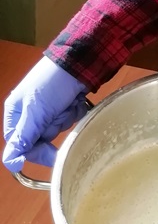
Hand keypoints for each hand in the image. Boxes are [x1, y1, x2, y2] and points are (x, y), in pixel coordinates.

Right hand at [3, 57, 88, 171]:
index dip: (37, 150)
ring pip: (58, 127)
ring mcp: (49, 107)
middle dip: (54, 126)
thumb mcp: (36, 112)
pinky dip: (76, 111)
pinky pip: (71, 118)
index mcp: (16, 113)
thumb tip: (10, 162)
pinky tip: (76, 100)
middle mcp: (31, 112)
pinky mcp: (66, 103)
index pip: (21, 144)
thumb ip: (24, 138)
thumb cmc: (52, 85)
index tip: (53, 155)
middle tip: (58, 112)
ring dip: (66, 117)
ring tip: (68, 102)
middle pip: (42, 137)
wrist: (80, 61)